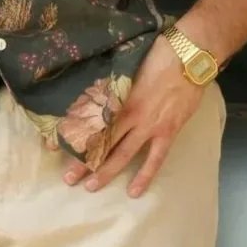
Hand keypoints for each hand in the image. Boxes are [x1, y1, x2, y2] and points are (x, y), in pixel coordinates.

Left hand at [65, 37, 205, 197]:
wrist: (191, 55)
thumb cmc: (159, 54)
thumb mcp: (129, 66)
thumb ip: (115, 84)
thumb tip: (97, 90)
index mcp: (118, 97)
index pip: (90, 121)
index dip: (74, 134)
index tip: (55, 145)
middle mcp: (130, 116)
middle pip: (102, 142)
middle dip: (84, 161)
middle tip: (68, 178)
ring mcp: (150, 126)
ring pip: (123, 154)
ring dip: (106, 171)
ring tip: (90, 187)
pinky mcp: (168, 131)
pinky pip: (155, 159)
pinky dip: (145, 175)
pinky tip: (134, 192)